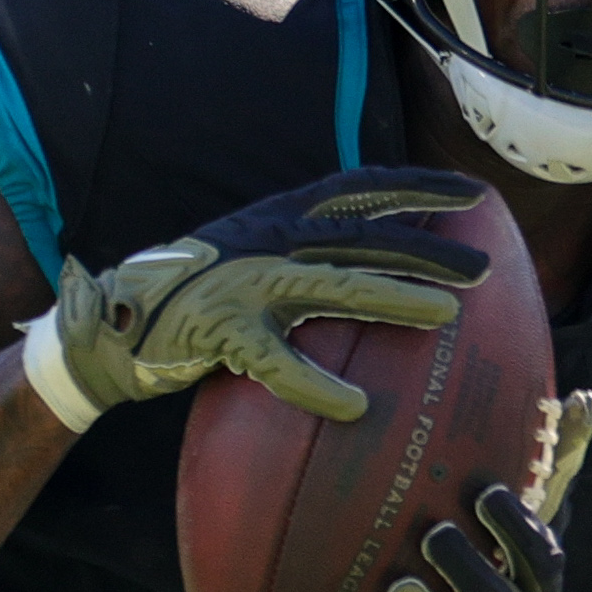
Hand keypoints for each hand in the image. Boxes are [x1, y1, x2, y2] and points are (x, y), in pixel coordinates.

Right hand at [27, 167, 488, 427]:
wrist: (110, 320)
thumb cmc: (192, 294)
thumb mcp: (252, 255)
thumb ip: (303, 254)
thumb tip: (369, 262)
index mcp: (278, 215)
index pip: (359, 188)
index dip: (417, 186)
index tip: (471, 194)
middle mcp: (267, 237)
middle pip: (361, 235)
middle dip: (425, 248)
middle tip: (481, 270)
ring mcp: (243, 281)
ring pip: (331, 284)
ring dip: (391, 296)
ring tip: (444, 316)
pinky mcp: (219, 329)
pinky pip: (275, 361)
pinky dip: (315, 383)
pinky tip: (354, 404)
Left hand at [352, 391, 591, 591]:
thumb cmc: (505, 583)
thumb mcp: (531, 530)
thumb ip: (555, 468)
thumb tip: (585, 396)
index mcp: (537, 590)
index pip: (542, 561)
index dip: (517, 530)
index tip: (483, 494)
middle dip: (471, 571)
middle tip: (432, 533)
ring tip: (397, 588)